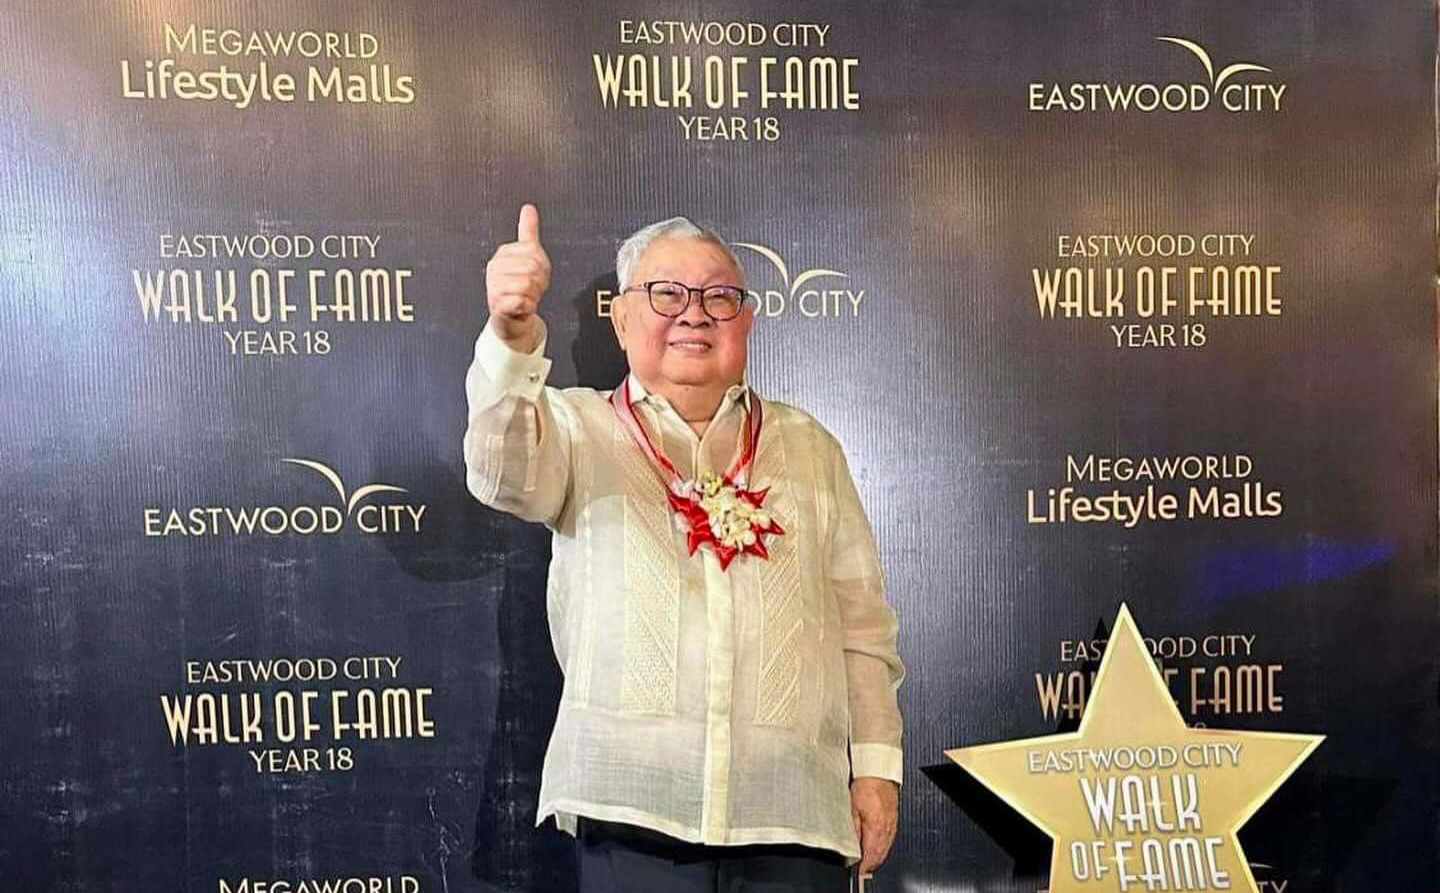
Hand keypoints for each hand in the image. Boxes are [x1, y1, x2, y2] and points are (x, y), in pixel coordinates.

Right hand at [485, 203, 550, 348]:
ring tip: (526, 298)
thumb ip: (528, 231)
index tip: (535, 276)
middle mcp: (495, 267)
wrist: (511, 318)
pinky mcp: (496, 305)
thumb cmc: (520, 287)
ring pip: (528, 285)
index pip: (535, 254)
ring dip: (533, 296)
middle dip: (539, 283)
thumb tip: (528, 208)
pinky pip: (522, 301)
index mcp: (504, 253)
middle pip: (533, 269)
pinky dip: (528, 307)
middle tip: (531, 290)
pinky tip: (521, 308)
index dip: (543, 268)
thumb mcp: (527, 256)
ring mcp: (493, 286)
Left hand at [850, 776, 898, 874]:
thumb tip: (852, 844)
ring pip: (887, 847)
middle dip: (872, 863)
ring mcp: (892, 823)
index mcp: (876, 827)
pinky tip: (878, 846)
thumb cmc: (865, 784)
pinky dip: (884, 846)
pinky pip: (890, 838)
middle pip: (881, 853)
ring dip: (878, 856)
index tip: (859, 870)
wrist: (878, 771)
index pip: (871, 854)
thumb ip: (853, 829)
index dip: (864, 865)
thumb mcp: (852, 808)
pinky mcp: (894, 818)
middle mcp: (887, 827)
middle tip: (863, 869)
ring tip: (870, 862)